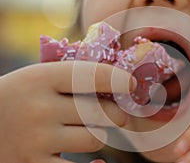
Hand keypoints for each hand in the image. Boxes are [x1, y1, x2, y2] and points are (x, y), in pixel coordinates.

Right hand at [0, 61, 134, 162]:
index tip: (131, 85)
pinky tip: (98, 162)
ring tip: (91, 131)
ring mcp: (36, 140)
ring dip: (100, 135)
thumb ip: (71, 78)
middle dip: (116, 114)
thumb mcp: (37, 78)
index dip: (117, 79)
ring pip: (94, 139)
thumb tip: (116, 81)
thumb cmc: (19, 97)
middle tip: (118, 115)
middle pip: (99, 112)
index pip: (90, 75)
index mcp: (40, 79)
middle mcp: (39, 109)